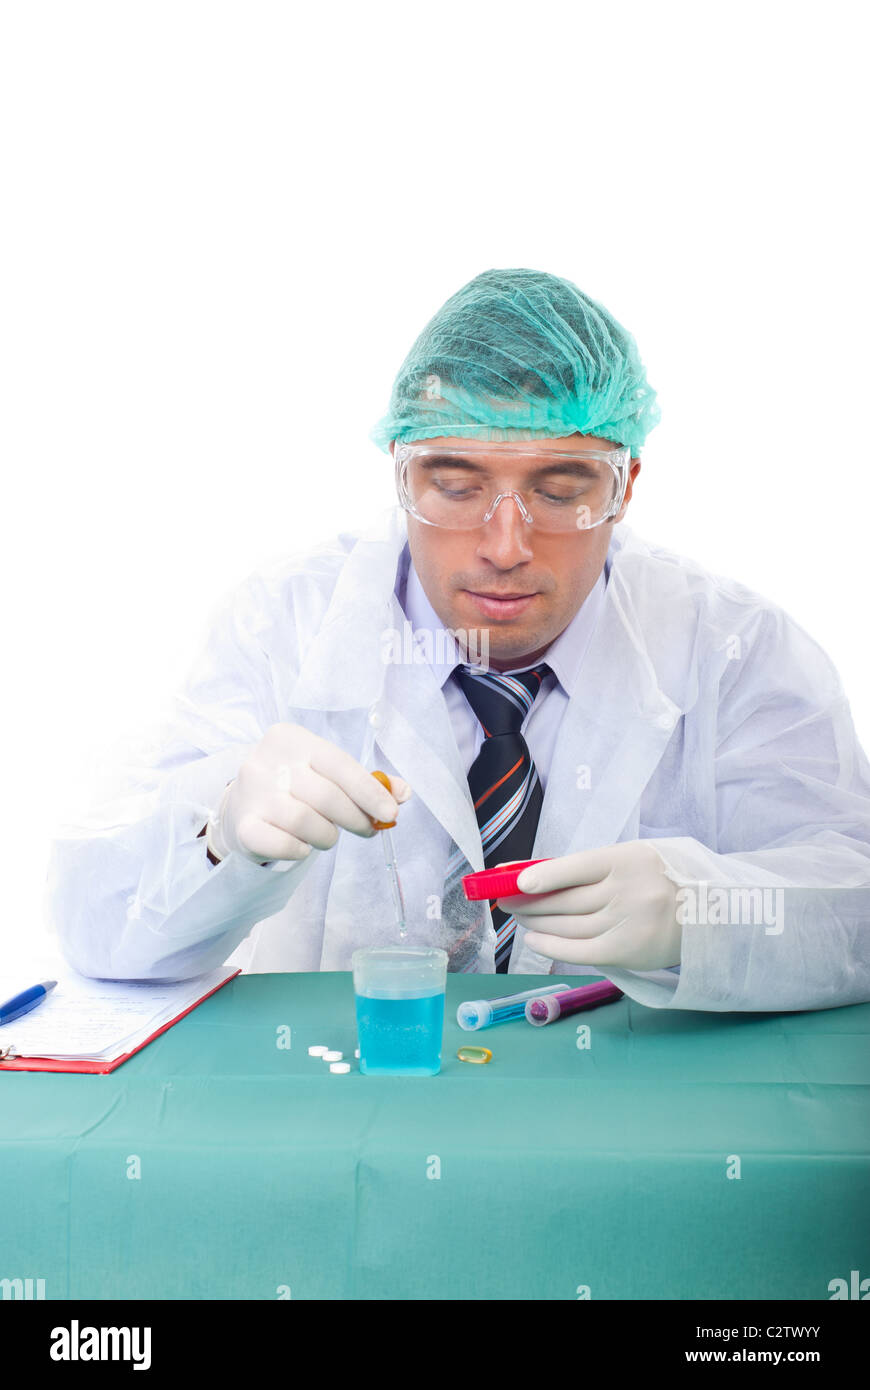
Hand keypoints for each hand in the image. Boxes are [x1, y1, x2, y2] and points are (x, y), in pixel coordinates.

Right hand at [207, 724, 410, 863]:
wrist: (242, 809)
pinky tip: (303, 845)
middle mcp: (266, 760)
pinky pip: (285, 845)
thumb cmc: (294, 787)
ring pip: (306, 822)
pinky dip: (302, 850)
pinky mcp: (243, 826)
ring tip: (328, 836)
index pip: (339, 764)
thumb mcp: (327, 774)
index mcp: (290, 738)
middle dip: (355, 818)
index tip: (391, 813)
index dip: (370, 791)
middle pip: (326, 795)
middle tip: (367, 830)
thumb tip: (404, 793)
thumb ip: (366, 781)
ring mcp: (251, 793)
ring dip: (328, 836)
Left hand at [497, 841, 681, 970]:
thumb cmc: (664, 880)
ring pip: (568, 924)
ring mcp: (627, 923)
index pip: (575, 866)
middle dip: (528, 900)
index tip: (514, 880)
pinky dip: (552, 945)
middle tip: (507, 899)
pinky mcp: (628, 952)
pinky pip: (580, 951)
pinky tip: (534, 939)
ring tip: (519, 917)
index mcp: (628, 859)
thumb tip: (539, 874)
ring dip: (537, 921)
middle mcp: (627, 892)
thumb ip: (595, 866)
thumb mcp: (635, 858)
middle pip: (565, 899)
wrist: (712, 913)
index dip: (541, 875)